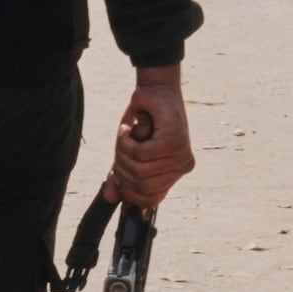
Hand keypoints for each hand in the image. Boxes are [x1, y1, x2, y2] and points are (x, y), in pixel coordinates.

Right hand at [104, 65, 196, 208]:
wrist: (154, 91)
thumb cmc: (142, 122)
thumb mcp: (129, 152)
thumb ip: (121, 175)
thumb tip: (110, 198)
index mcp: (173, 174)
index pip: (150, 201)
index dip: (128, 193)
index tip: (115, 178)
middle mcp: (182, 168)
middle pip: (141, 186)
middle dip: (122, 169)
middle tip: (120, 148)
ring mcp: (180, 156)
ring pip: (139, 170)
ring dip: (122, 152)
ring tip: (125, 135)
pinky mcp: (175, 142)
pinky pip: (140, 153)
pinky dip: (127, 140)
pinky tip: (128, 128)